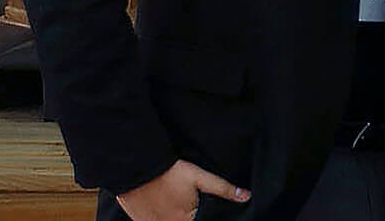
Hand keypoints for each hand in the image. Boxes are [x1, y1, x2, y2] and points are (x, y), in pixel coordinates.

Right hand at [116, 159, 249, 220]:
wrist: (138, 168)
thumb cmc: (170, 172)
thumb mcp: (200, 177)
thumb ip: (223, 189)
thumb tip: (246, 196)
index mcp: (187, 220)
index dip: (205, 215)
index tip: (198, 206)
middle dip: (191, 215)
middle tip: (184, 200)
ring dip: (177, 216)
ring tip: (174, 202)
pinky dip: (163, 217)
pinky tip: (165, 206)